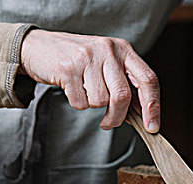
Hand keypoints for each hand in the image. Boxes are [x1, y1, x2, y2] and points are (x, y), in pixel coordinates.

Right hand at [20, 29, 159, 131]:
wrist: (39, 47)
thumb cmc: (78, 60)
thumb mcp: (106, 64)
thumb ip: (124, 83)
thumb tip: (142, 114)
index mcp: (124, 49)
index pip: (148, 80)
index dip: (153, 106)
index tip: (152, 127)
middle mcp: (108, 50)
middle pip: (123, 96)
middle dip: (117, 117)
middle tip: (108, 123)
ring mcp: (88, 58)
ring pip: (101, 101)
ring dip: (93, 106)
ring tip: (84, 92)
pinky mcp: (68, 68)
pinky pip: (80, 102)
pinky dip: (77, 103)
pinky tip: (72, 88)